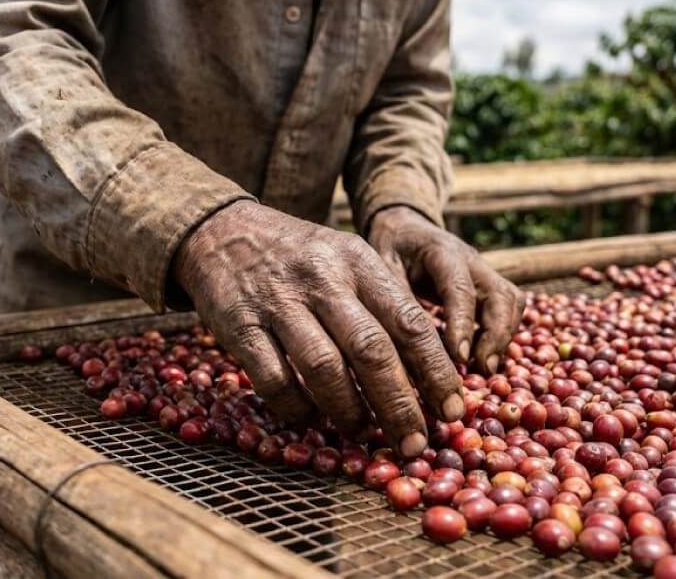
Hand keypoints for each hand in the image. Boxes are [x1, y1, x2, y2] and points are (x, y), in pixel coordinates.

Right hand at [172, 201, 464, 456]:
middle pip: (372, 350)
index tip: (454, 411)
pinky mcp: (240, 326)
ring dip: (349, 411)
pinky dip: (297, 409)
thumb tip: (429, 373)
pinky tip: (311, 420)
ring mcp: (279, 302)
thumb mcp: (348, 260)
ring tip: (362, 433)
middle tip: (415, 443)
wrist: (221, 232)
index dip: (436, 372)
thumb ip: (385, 305)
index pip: (409, 322)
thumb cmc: (300, 258)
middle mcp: (323, 279)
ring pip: (324, 368)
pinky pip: (274, 380)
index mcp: (359, 262)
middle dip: (399, 405)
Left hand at [368, 206, 524, 373]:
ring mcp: (484, 271)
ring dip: (504, 336)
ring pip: (511, 302)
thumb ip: (396, 303)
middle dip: (496, 335)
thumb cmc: (390, 251)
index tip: (460, 357)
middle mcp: (471, 260)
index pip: (460, 289)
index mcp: (441, 252)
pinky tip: (484, 356)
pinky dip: (503, 333)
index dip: (463, 324)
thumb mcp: (382, 270)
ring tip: (486, 368)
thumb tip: (403, 350)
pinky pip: (509, 308)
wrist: (404, 229)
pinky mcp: (489, 285)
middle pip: (500, 295)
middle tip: (483, 369)